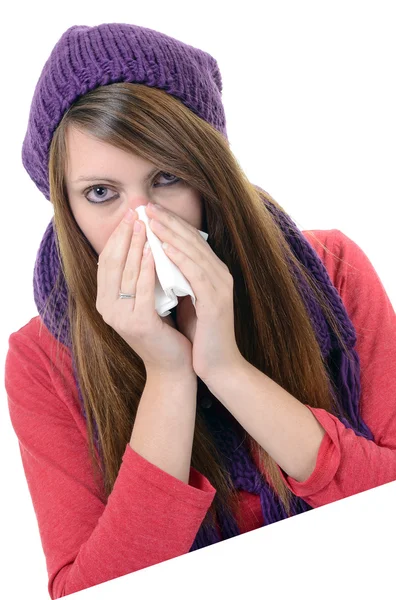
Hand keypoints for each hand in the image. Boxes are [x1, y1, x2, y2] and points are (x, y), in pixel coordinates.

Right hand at [96, 209, 192, 374]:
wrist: (174, 365)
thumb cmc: (163, 330)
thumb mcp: (145, 299)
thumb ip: (137, 277)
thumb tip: (140, 241)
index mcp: (106, 301)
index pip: (108, 261)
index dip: (117, 236)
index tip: (130, 214)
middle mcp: (107, 309)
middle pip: (113, 263)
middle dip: (125, 234)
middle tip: (136, 211)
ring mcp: (120, 318)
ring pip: (127, 273)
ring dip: (136, 245)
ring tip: (145, 223)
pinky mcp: (138, 324)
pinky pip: (142, 289)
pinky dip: (148, 267)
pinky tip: (154, 250)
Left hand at [145, 202, 242, 380]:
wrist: (218, 365)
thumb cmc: (199, 334)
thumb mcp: (187, 300)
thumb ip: (177, 279)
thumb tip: (155, 260)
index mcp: (212, 272)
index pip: (189, 239)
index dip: (169, 222)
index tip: (147, 210)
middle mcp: (220, 274)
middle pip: (192, 239)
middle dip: (167, 221)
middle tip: (146, 205)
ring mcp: (220, 286)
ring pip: (193, 252)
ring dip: (171, 233)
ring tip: (151, 219)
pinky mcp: (216, 301)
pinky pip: (196, 274)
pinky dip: (181, 258)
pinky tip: (165, 247)